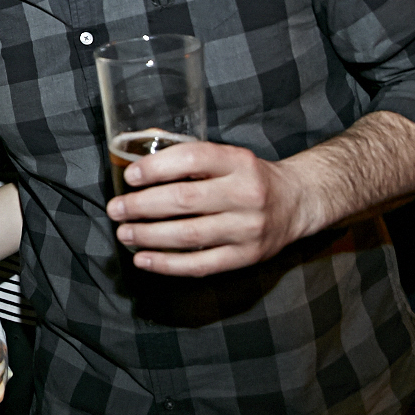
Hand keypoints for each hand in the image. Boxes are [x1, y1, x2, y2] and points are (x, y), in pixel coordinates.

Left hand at [105, 141, 311, 276]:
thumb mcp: (229, 156)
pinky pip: (201, 265)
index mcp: (239, 161)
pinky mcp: (246, 257)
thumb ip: (190, 154)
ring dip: (149, 236)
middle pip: (185, 200)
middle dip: (142, 206)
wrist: (298, 202)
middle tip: (116, 209)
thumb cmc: (250, 177)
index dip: (158, 167)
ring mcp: (248, 229)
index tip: (130, 176)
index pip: (194, 158)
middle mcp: (246, 194)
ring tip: (124, 232)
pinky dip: (167, 264)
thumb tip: (138, 148)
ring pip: (190, 235)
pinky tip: (144, 260)